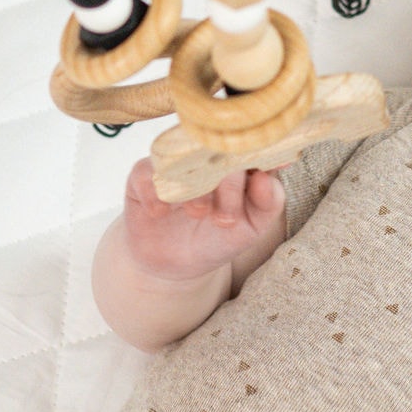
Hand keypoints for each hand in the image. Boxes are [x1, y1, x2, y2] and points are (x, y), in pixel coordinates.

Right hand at [119, 157, 283, 283]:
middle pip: (220, 151)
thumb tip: (267, 178)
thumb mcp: (251, 228)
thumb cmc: (218, 239)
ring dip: (192, 187)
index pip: (252, 147)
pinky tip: (160, 213)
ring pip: (184, 159)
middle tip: (225, 219)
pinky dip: (155, 194)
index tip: (260, 177)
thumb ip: (268, 204)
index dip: (259, 156)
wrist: (175, 264)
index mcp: (238, 163)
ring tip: (197, 214)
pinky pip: (147, 174)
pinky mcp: (143, 175)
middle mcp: (206, 156)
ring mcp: (174, 163)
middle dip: (227, 184)